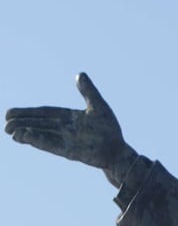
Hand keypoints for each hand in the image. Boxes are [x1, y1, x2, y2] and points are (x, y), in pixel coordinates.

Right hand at [5, 73, 136, 181]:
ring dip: (27, 134)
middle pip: (38, 125)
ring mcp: (66, 141)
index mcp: (67, 117)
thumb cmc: (110, 130)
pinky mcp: (70, 152)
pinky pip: (52, 145)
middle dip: (22, 124)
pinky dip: (40, 141)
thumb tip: (80, 74)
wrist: (118, 150)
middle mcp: (64, 129)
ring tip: (12, 133)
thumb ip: (88, 91)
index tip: (9, 113)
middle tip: (5, 125)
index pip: (43, 113)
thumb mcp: (99, 107)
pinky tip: (27, 138)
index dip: (27, 113)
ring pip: (42, 136)